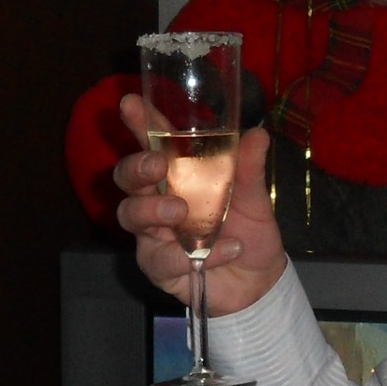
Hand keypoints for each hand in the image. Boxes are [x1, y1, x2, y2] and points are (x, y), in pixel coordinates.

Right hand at [114, 98, 289, 316]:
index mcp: (179, 175)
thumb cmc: (250, 231)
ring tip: (182, 212)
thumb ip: (249, 168)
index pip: (154, 144)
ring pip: (130, 215)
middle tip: (157, 166)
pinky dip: (196, 255)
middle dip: (136, 168)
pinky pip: (162, 259)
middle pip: (127, 178)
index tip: (131, 104)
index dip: (140, 123)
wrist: (259, 282)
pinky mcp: (159, 266)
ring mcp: (154, 234)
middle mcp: (158, 200)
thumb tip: (257, 133)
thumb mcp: (255, 198)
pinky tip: (227, 250)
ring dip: (153, 210)